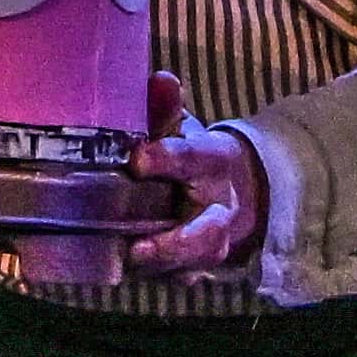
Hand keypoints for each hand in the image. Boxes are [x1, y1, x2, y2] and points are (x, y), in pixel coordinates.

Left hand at [130, 111, 264, 282]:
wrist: (232, 193)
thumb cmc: (191, 157)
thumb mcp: (182, 129)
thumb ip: (166, 109)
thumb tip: (159, 79)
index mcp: (213, 162)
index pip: (193, 158)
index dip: (166, 159)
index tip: (137, 160)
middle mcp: (219, 207)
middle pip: (207, 230)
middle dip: (175, 241)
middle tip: (138, 246)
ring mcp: (211, 242)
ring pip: (196, 260)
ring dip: (164, 264)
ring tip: (130, 261)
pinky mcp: (196, 267)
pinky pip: (180, 277)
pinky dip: (156, 276)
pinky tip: (125, 269)